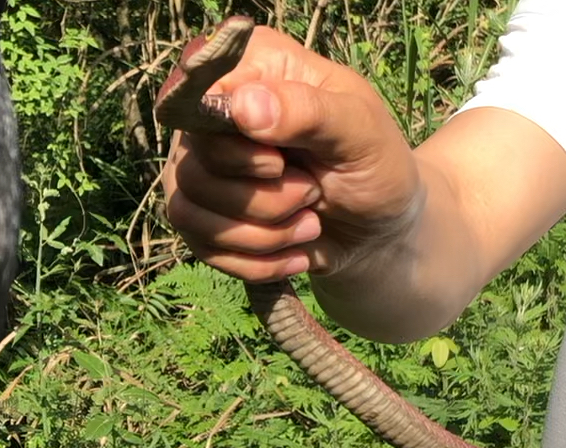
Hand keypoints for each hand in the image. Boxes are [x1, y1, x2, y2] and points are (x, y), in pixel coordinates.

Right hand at [162, 25, 420, 282]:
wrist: (377, 231)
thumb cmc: (374, 168)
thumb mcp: (362, 134)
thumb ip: (309, 111)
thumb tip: (243, 106)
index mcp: (254, 69)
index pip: (198, 96)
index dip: (231, 143)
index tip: (278, 162)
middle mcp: (213, 116)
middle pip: (194, 164)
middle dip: (262, 197)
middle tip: (312, 191)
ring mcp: (198, 167)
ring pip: (188, 211)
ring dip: (263, 235)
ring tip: (309, 224)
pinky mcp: (198, 216)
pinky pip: (200, 247)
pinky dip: (257, 261)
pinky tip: (295, 253)